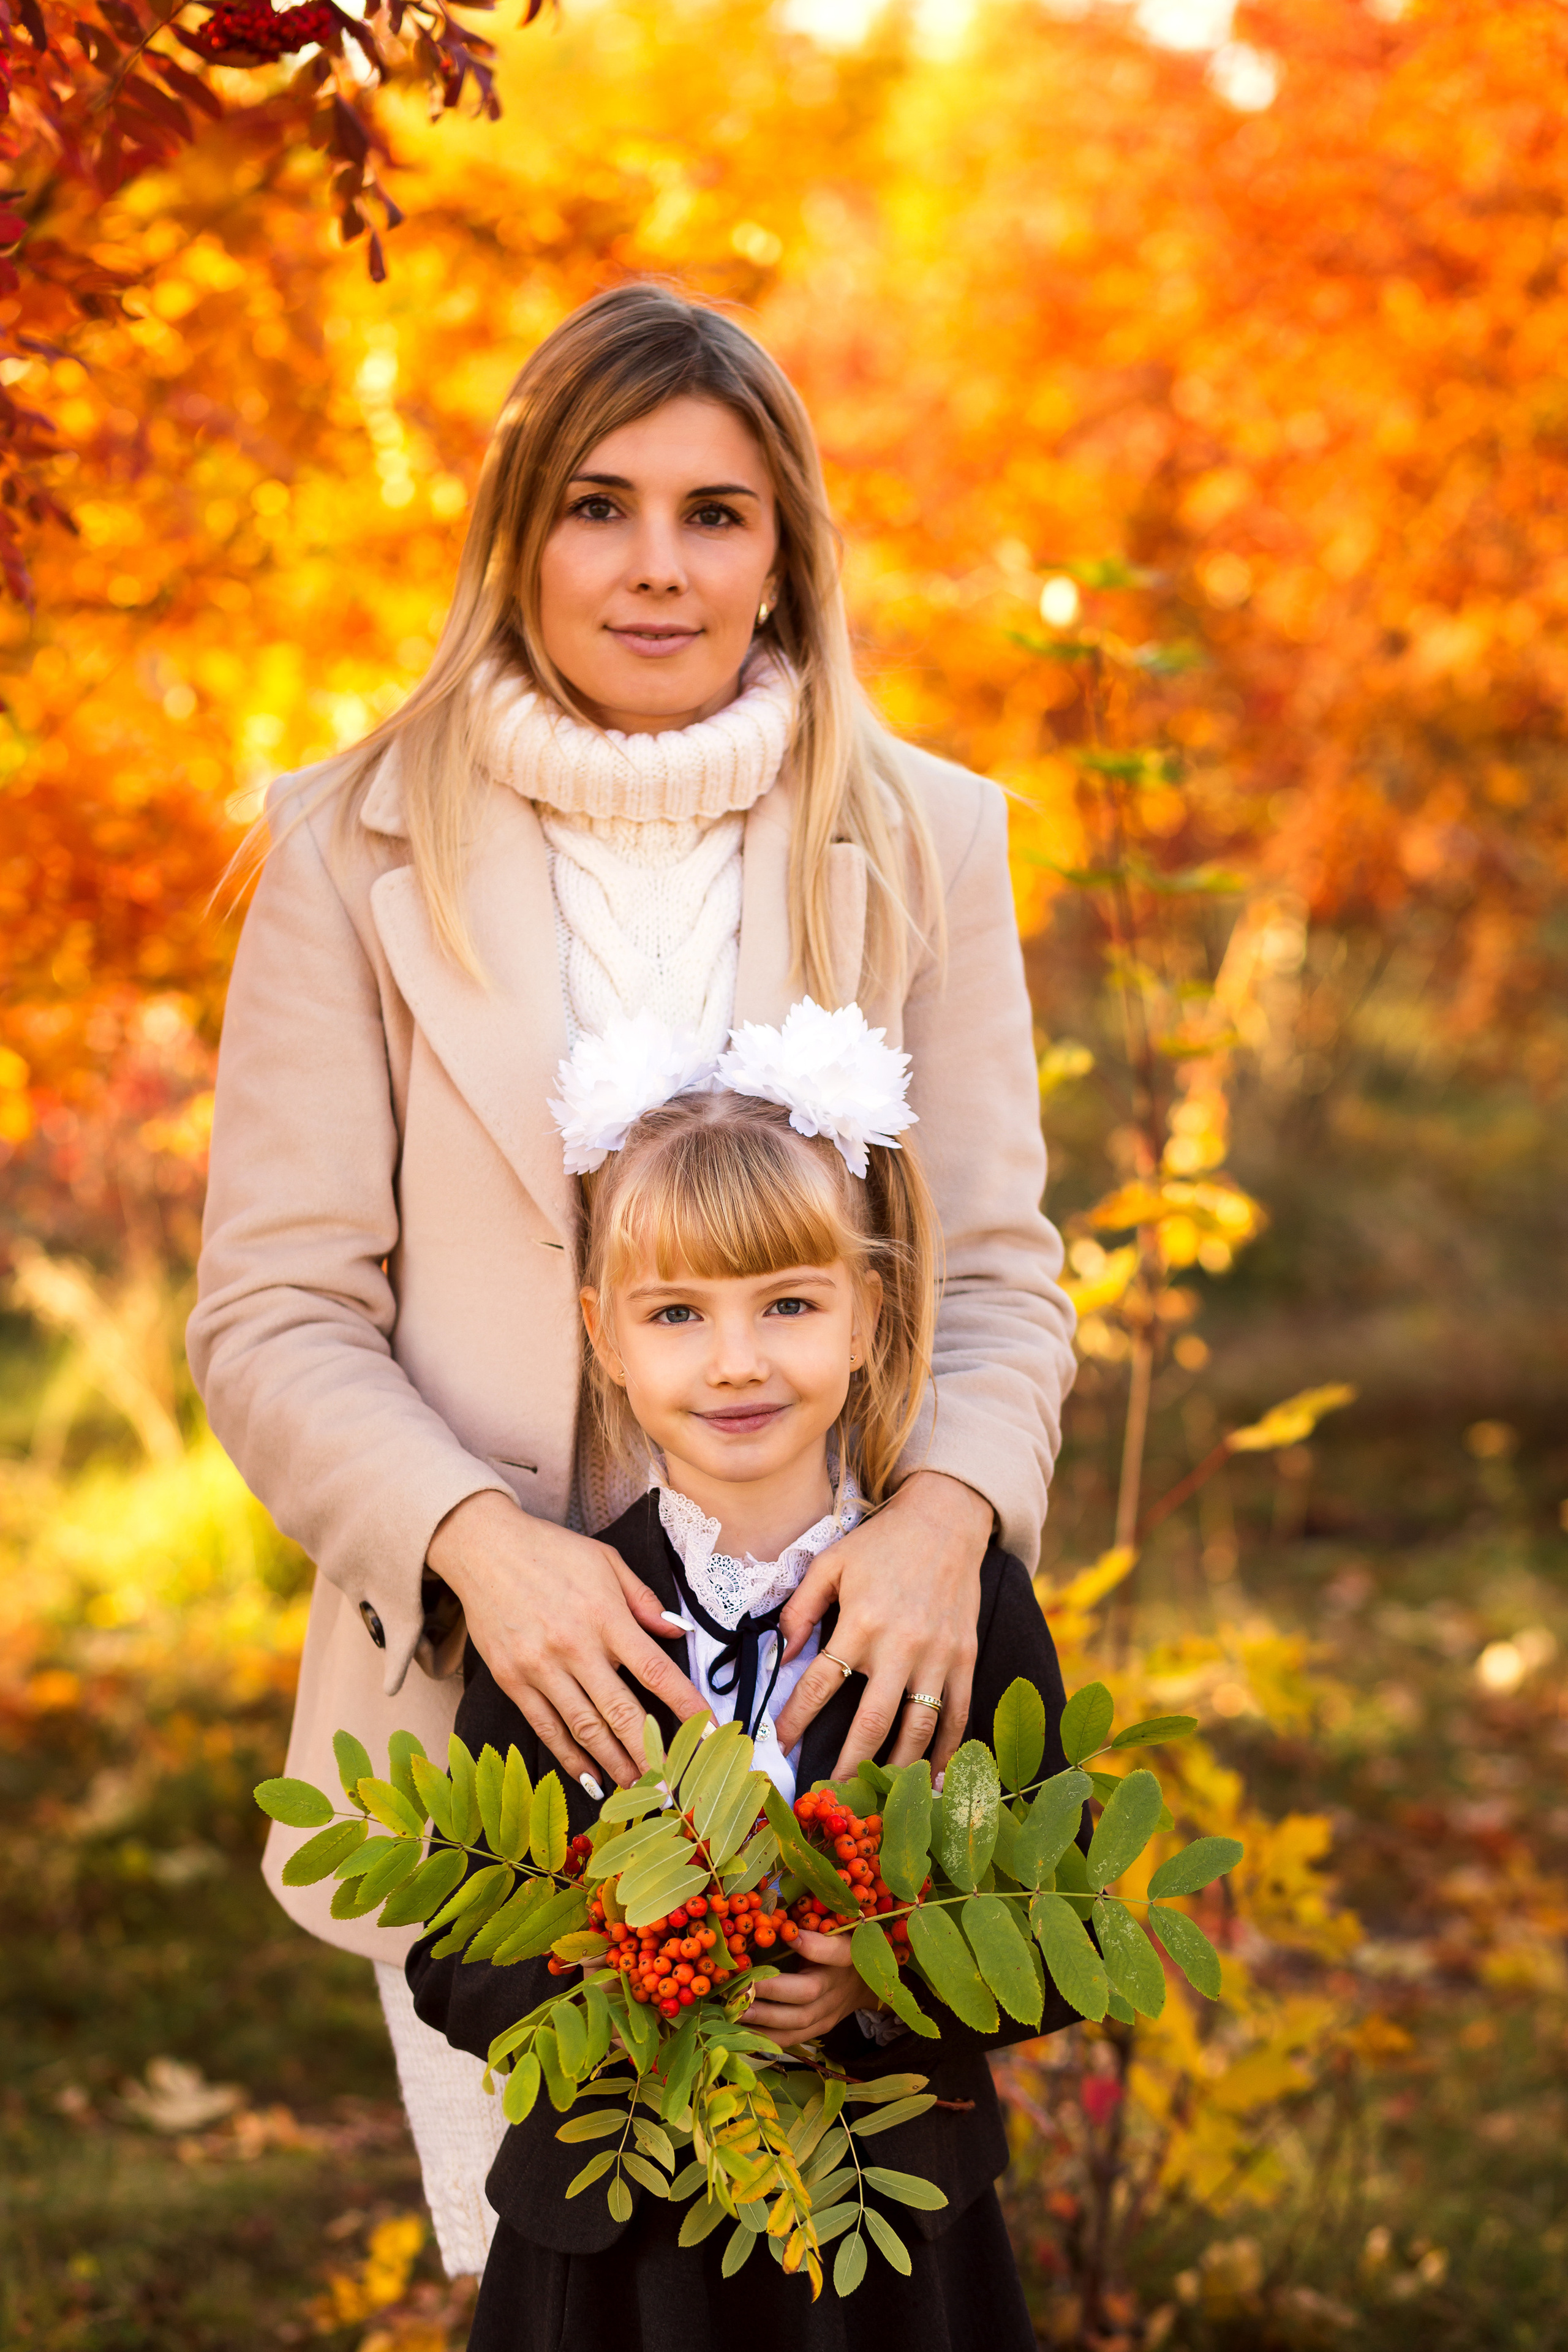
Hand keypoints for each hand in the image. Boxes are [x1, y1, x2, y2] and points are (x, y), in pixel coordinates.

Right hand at [426, 1491, 704, 1791]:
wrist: (483, 1548)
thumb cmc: (550, 1551)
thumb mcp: (606, 1560)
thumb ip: (644, 1600)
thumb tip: (679, 1631)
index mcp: (605, 1616)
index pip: (656, 1670)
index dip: (687, 1706)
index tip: (712, 1733)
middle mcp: (574, 1646)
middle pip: (621, 1711)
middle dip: (651, 1752)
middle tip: (674, 1783)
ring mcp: (540, 1667)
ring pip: (584, 1727)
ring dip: (615, 1763)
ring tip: (639, 1788)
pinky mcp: (511, 1680)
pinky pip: (545, 1726)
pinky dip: (569, 1756)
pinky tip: (590, 1776)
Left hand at [745, 1927, 873, 2044]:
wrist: (859, 1984)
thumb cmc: (838, 1946)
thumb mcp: (831, 1929)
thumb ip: (808, 1923)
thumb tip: (771, 1917)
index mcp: (846, 1954)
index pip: (837, 1951)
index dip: (814, 1946)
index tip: (789, 1934)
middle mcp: (838, 1985)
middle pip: (808, 1992)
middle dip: (772, 1990)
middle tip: (741, 1987)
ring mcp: (829, 2012)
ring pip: (798, 2021)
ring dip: (764, 2018)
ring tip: (735, 2012)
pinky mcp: (820, 2029)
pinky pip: (793, 2038)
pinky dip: (767, 2036)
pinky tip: (743, 2028)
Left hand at [771, 1470, 991, 1778]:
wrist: (946, 1521)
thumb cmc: (882, 1543)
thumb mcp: (831, 1563)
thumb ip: (801, 1607)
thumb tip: (782, 1651)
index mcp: (861, 1624)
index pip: (820, 1684)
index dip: (796, 1720)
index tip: (780, 1746)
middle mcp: (900, 1647)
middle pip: (871, 1723)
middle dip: (849, 1765)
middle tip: (832, 1796)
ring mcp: (937, 1657)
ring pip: (918, 1729)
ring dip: (897, 1769)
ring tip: (879, 1796)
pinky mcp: (964, 1659)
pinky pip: (957, 1715)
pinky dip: (947, 1751)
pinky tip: (933, 1778)